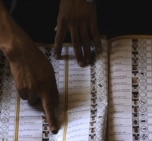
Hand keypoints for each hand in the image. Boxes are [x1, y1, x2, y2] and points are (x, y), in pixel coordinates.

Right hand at [0, 3, 58, 133]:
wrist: (23, 54)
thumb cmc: (39, 62)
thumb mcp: (50, 73)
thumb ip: (51, 86)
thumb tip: (52, 98)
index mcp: (49, 85)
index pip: (52, 105)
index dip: (52, 118)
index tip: (54, 129)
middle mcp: (40, 90)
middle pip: (43, 105)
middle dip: (45, 109)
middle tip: (51, 122)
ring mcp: (29, 90)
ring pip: (33, 100)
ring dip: (35, 95)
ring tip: (34, 82)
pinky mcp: (20, 89)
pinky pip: (25, 96)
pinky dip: (27, 91)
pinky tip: (27, 82)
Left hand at [54, 0, 101, 66]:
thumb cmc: (69, 0)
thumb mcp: (61, 10)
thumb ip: (59, 22)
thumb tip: (55, 30)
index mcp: (63, 21)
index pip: (59, 38)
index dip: (58, 48)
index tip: (57, 57)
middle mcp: (72, 23)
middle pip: (75, 42)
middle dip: (78, 54)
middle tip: (81, 64)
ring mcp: (83, 22)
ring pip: (86, 40)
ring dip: (88, 51)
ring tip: (89, 60)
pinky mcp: (92, 20)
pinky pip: (95, 33)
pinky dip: (97, 42)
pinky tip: (98, 50)